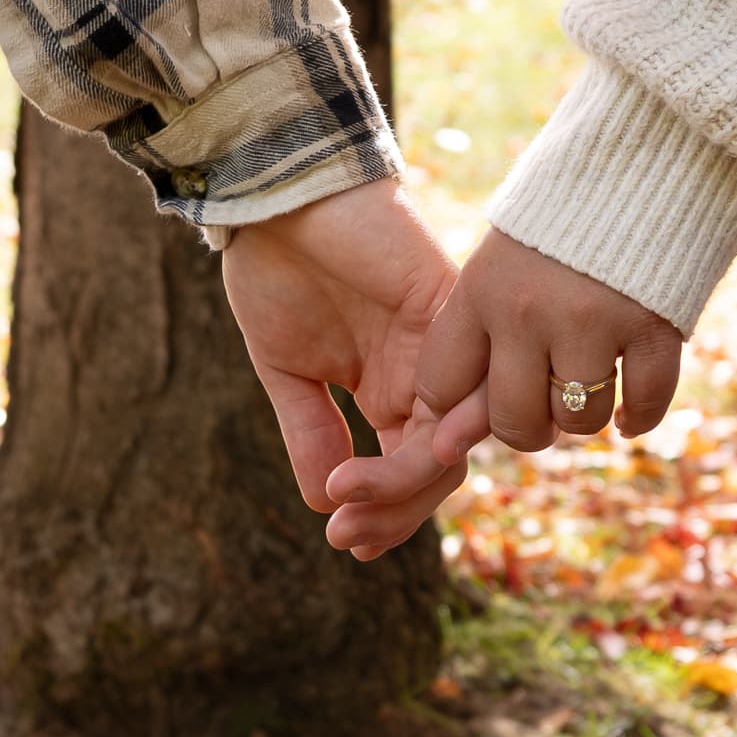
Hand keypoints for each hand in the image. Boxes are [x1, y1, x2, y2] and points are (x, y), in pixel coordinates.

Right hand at [222, 177, 462, 558]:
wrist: (278, 193)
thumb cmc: (277, 267)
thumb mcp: (286, 370)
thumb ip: (311, 433)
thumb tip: (325, 502)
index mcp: (391, 388)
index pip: (409, 469)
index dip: (385, 513)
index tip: (345, 542)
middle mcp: (426, 373)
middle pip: (439, 468)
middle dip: (394, 510)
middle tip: (346, 533)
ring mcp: (442, 346)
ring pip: (451, 443)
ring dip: (401, 487)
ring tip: (345, 501)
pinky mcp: (448, 312)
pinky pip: (459, 393)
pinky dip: (422, 441)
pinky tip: (370, 465)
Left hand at [332, 229, 684, 520]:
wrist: (643, 158)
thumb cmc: (558, 224)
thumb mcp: (499, 266)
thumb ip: (477, 348)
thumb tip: (449, 447)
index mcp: (480, 291)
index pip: (441, 386)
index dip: (455, 404)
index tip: (478, 390)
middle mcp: (529, 312)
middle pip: (514, 421)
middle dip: (527, 426)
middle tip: (541, 405)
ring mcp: (593, 322)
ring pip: (578, 421)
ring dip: (583, 416)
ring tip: (587, 385)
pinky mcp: (654, 327)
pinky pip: (643, 405)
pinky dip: (637, 417)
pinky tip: (628, 411)